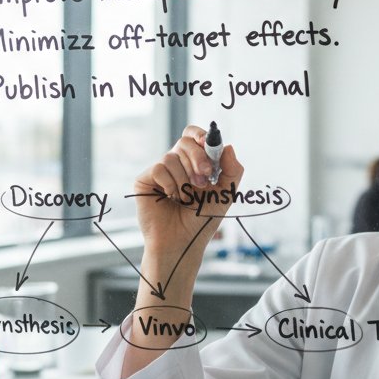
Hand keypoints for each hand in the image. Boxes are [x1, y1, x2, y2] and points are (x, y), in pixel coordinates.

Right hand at [132, 125, 243, 283]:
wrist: (182, 242)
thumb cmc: (202, 221)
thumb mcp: (225, 194)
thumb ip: (232, 171)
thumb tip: (229, 146)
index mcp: (194, 163)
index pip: (194, 136)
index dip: (201, 135)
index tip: (209, 144)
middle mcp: (176, 164)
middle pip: (185, 142)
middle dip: (198, 159)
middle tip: (204, 180)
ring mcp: (160, 171)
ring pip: (172, 156)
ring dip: (185, 179)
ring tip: (186, 198)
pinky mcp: (145, 180)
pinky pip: (159, 168)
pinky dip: (170, 184)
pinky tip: (171, 198)